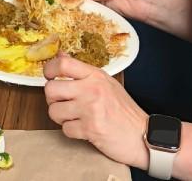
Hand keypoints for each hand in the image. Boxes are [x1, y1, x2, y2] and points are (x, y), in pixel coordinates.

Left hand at [44, 54, 149, 168]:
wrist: (142, 136)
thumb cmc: (124, 111)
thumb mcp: (106, 84)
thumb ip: (82, 72)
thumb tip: (61, 56)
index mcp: (96, 76)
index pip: (63, 64)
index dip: (49, 69)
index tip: (49, 76)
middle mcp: (92, 89)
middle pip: (51, 89)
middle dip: (52, 99)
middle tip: (62, 102)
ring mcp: (91, 109)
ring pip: (54, 111)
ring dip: (61, 117)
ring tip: (75, 117)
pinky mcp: (90, 128)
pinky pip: (65, 129)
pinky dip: (72, 131)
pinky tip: (84, 129)